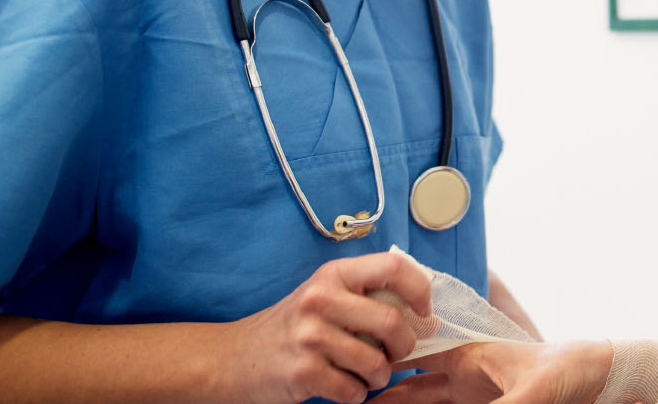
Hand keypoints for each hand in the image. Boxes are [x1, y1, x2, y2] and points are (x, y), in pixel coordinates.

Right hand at [216, 252, 434, 403]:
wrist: (234, 358)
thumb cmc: (293, 327)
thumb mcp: (324, 296)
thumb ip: (365, 295)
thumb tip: (422, 311)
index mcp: (333, 275)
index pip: (394, 267)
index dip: (420, 291)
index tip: (423, 313)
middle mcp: (320, 299)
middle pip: (393, 323)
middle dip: (405, 347)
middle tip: (395, 354)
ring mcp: (309, 336)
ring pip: (376, 363)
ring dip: (378, 376)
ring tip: (366, 374)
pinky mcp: (302, 371)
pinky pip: (353, 390)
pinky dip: (355, 394)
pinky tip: (342, 386)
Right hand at [371, 340, 612, 403]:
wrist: (595, 379)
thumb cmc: (566, 368)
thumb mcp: (533, 392)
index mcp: (466, 353)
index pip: (413, 350)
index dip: (382, 356)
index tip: (352, 367)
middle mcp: (460, 372)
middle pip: (405, 381)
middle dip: (376, 388)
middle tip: (345, 396)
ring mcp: (466, 394)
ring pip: (415, 400)